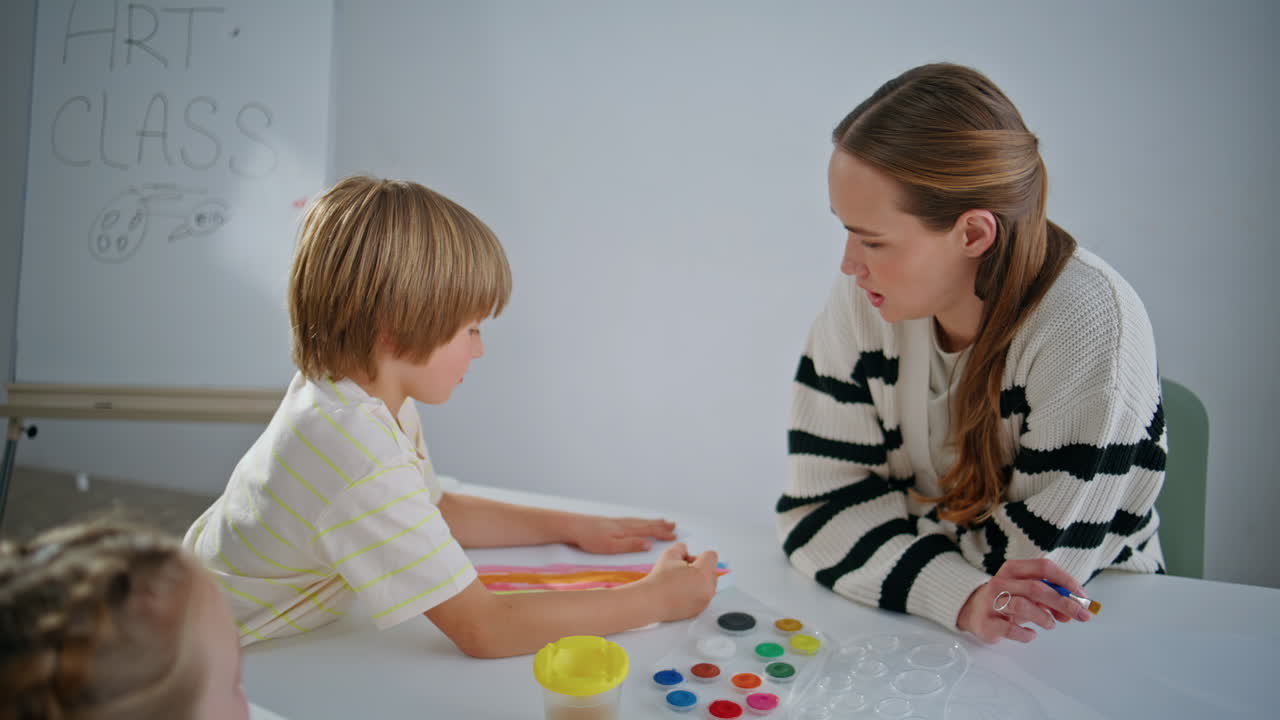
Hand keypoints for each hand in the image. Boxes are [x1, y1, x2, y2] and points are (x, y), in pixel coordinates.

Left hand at [565, 514, 676, 553]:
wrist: (572, 526)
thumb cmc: (590, 538)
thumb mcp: (611, 546)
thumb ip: (631, 545)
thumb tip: (649, 544)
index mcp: (626, 530)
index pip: (648, 531)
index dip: (662, 533)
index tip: (675, 535)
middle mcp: (624, 524)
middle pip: (646, 524)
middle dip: (660, 525)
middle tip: (674, 525)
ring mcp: (617, 522)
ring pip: (639, 521)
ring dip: (652, 522)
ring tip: (661, 521)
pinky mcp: (610, 522)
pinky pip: (631, 520)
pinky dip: (640, 520)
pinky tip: (638, 522)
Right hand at [637, 542, 718, 621]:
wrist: (650, 601)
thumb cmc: (659, 580)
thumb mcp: (670, 554)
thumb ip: (682, 548)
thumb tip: (686, 550)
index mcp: (703, 573)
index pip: (711, 556)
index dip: (699, 555)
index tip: (688, 560)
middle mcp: (708, 589)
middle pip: (712, 570)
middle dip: (700, 568)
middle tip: (682, 571)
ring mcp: (705, 601)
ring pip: (708, 584)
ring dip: (699, 581)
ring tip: (680, 582)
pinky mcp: (700, 610)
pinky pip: (703, 596)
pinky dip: (695, 593)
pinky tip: (681, 592)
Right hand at [957, 558, 1093, 643]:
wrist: (973, 612)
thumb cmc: (1007, 600)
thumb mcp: (1028, 593)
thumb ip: (1051, 599)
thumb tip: (1075, 609)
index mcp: (1014, 569)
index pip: (1044, 567)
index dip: (1066, 580)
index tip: (1082, 596)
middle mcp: (1001, 582)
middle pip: (1037, 588)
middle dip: (1063, 603)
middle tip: (1081, 616)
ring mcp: (991, 601)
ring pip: (1023, 605)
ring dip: (1044, 617)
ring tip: (1050, 624)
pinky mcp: (987, 622)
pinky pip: (1011, 629)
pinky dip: (1026, 634)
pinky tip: (1030, 635)